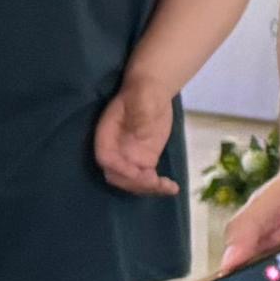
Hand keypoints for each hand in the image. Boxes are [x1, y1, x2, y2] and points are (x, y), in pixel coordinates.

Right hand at [93, 77, 181, 196]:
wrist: (152, 92)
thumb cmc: (144, 92)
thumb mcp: (142, 97)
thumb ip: (140, 113)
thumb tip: (141, 133)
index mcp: (106, 135)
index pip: (106, 159)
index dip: (119, 168)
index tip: (138, 172)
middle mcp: (115, 151)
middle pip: (118, 176)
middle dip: (134, 183)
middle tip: (155, 183)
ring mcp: (129, 158)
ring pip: (133, 182)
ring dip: (148, 188)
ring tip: (168, 188)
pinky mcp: (144, 161)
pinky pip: (147, 179)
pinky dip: (158, 187)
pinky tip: (173, 189)